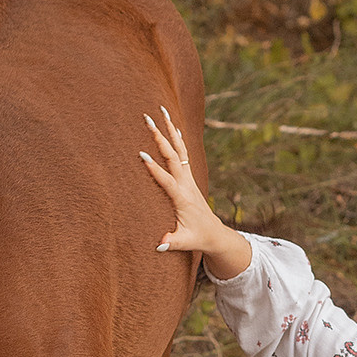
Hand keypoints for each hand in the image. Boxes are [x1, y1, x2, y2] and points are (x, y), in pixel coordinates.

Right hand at [139, 108, 250, 277]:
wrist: (215, 233)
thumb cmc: (198, 238)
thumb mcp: (185, 243)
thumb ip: (172, 242)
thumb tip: (159, 245)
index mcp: (182, 198)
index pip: (166, 180)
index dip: (154, 169)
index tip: (140, 155)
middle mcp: (186, 183)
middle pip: (172, 156)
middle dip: (160, 136)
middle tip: (147, 119)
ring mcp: (188, 178)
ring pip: (179, 149)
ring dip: (170, 130)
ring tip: (161, 111)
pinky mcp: (189, 177)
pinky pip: (183, 153)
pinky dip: (177, 138)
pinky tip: (172, 126)